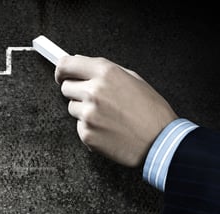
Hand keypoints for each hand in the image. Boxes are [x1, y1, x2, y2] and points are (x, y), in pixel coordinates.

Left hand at [55, 55, 177, 166]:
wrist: (160, 140)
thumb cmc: (151, 111)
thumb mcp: (133, 79)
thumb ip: (105, 72)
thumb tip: (82, 65)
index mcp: (106, 73)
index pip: (66, 65)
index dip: (61, 70)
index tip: (61, 74)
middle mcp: (94, 92)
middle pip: (66, 87)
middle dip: (76, 91)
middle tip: (94, 99)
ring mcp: (88, 114)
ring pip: (71, 108)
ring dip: (83, 110)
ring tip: (107, 115)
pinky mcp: (86, 134)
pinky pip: (79, 126)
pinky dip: (89, 128)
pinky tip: (107, 128)